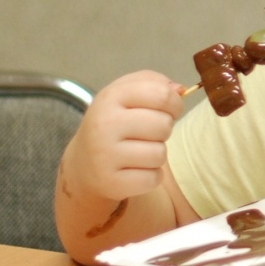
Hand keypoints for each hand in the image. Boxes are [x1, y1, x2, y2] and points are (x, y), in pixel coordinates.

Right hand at [62, 71, 185, 201]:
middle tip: (148, 133)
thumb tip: (180, 90)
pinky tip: (134, 170)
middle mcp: (104, 125)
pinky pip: (153, 178)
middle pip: (164, 125)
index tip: (169, 110)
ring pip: (160, 154)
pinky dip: (151, 176)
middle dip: (164, 129)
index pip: (162, 95)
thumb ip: (155, 83)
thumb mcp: (126, 93)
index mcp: (110, 97)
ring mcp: (104, 156)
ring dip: (157, 154)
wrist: (84, 163)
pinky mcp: (111, 182)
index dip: (175, 103)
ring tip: (139, 151)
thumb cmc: (116, 122)